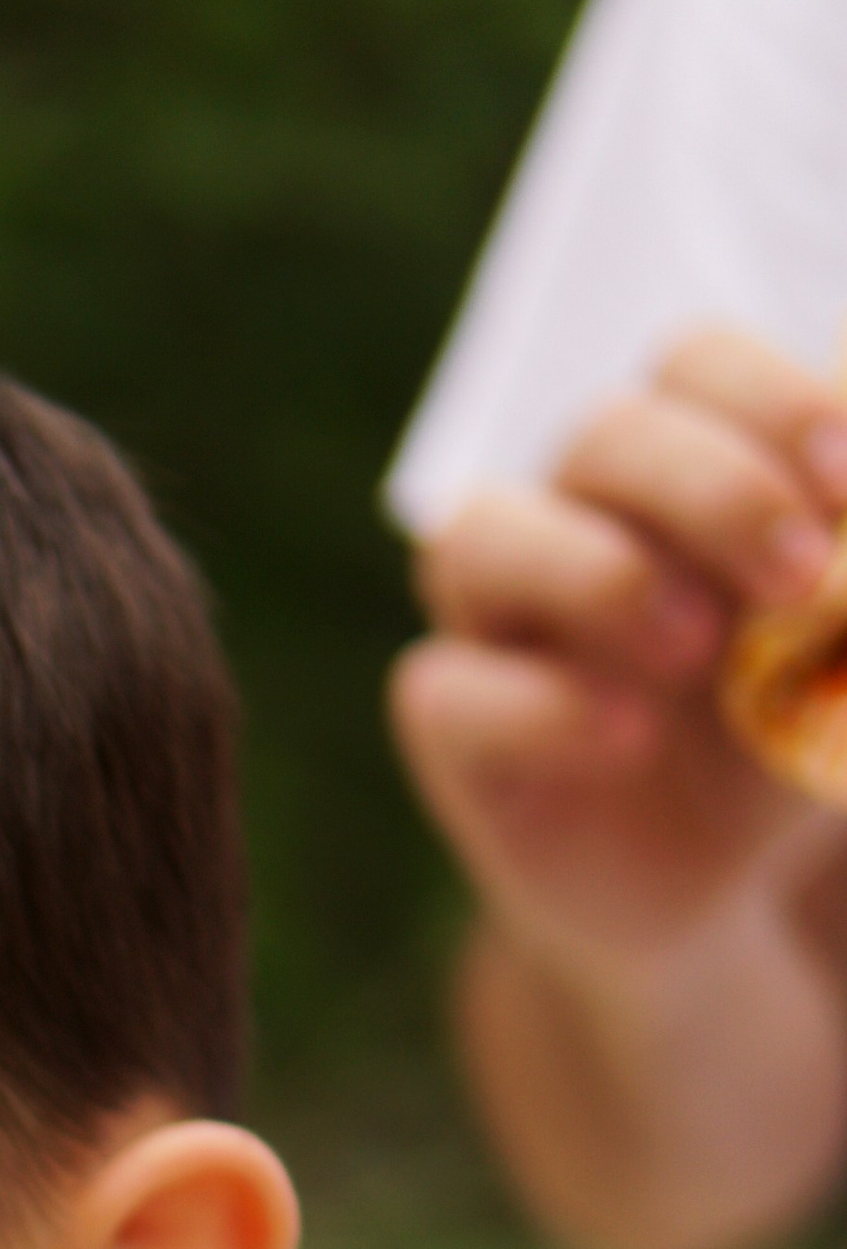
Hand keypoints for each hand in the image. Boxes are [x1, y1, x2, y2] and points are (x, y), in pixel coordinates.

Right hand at [391, 324, 846, 966]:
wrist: (714, 879)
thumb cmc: (781, 728)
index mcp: (679, 464)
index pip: (697, 368)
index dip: (773, 402)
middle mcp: (574, 516)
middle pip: (605, 435)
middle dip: (713, 490)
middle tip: (800, 574)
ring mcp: (497, 620)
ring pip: (478, 536)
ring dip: (598, 576)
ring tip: (697, 650)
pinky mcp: (451, 729)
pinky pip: (448, 690)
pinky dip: (538, 705)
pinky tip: (629, 736)